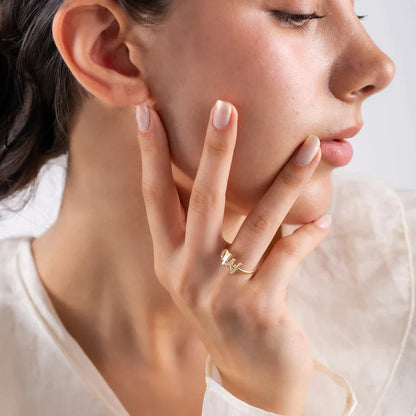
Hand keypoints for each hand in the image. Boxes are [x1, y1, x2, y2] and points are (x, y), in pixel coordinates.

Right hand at [136, 100, 330, 415]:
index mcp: (168, 259)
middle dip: (215, 152)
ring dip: (286, 182)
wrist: (249, 374)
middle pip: (204, 201)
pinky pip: (288, 256)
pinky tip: (321, 223)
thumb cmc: (223, 308)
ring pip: (259, 224)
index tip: (148, 114)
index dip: (151, 156)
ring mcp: (223, 291)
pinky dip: (307, 236)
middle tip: (226, 108)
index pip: (155, 198)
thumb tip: (218, 174)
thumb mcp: (201, 271)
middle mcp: (188, 273)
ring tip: (310, 147)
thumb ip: (203, 231)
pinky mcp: (260, 308)